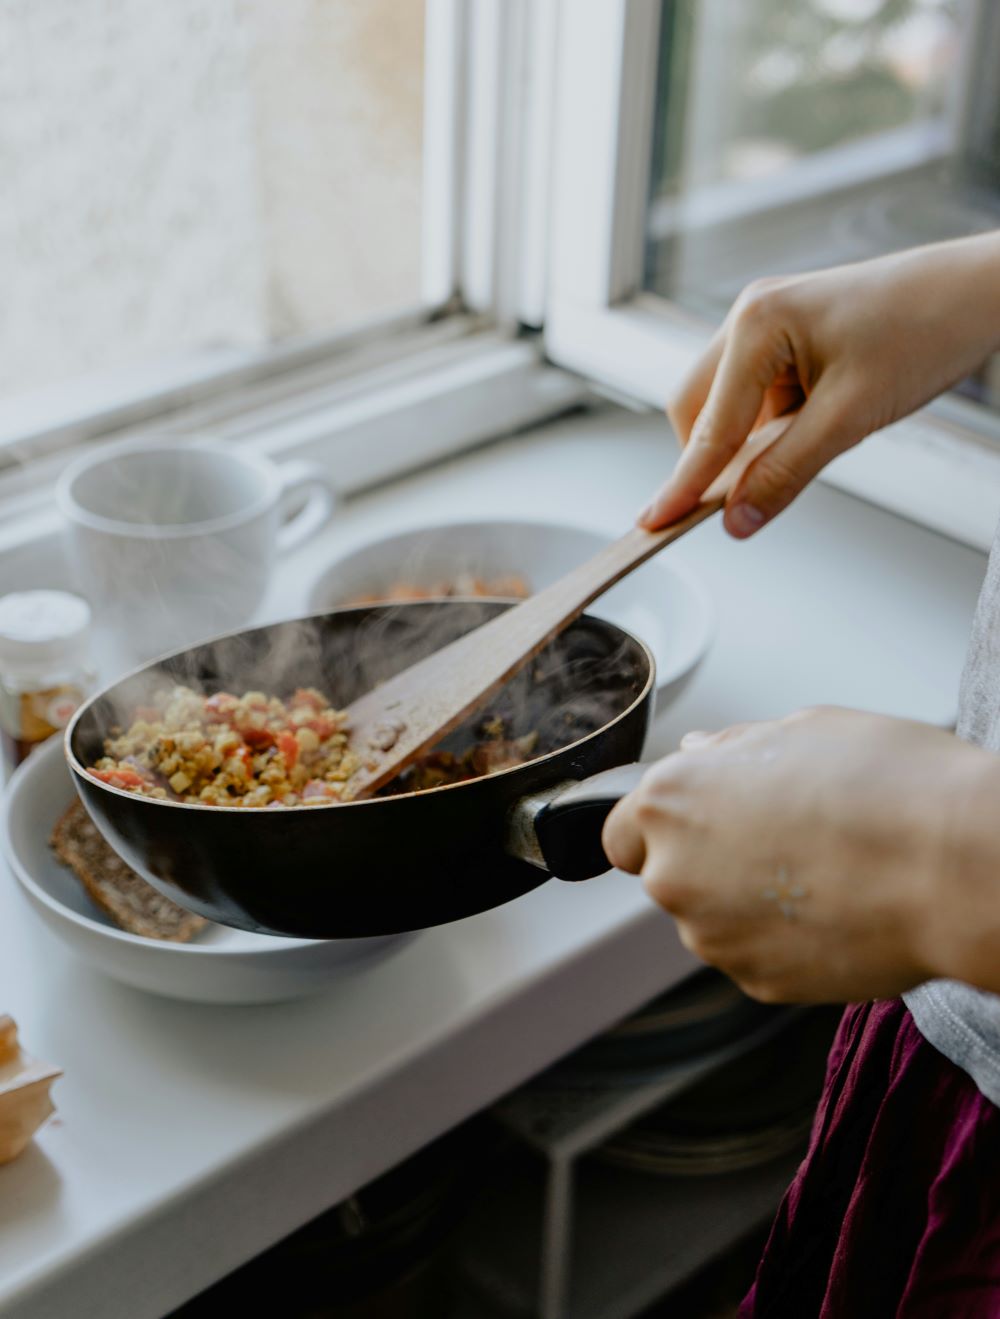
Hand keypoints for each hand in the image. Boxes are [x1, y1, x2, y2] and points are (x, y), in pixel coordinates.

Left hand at [602, 707, 999, 1003]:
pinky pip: (755, 956)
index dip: (660, 827)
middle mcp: (674, 873)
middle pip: (668, 876)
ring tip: (822, 872)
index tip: (699, 822)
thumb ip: (733, 749)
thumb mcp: (802, 729)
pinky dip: (784, 940)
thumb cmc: (886, 785)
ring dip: (747, 903)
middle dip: (709, 862)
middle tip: (783, 839)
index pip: (620, 831)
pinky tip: (836, 908)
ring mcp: (713, 936)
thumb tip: (702, 753)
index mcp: (671, 800)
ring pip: (712, 920)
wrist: (951, 866)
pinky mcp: (757, 982)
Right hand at [640, 233, 999, 538]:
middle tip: (736, 501)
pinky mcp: (787, 338)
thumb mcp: (852, 417)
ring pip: (724, 405)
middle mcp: (751, 316)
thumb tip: (738, 517)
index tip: (655, 523)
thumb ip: (786, 471)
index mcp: (757, 323)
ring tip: (810, 445)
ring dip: (748, 442)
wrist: (979, 292)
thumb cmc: (926, 328)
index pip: (707, 426)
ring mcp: (767, 324)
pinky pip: (755, 396)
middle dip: (712, 458)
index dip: (683, 483)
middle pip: (695, 409)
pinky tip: (815, 428)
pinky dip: (771, 427)